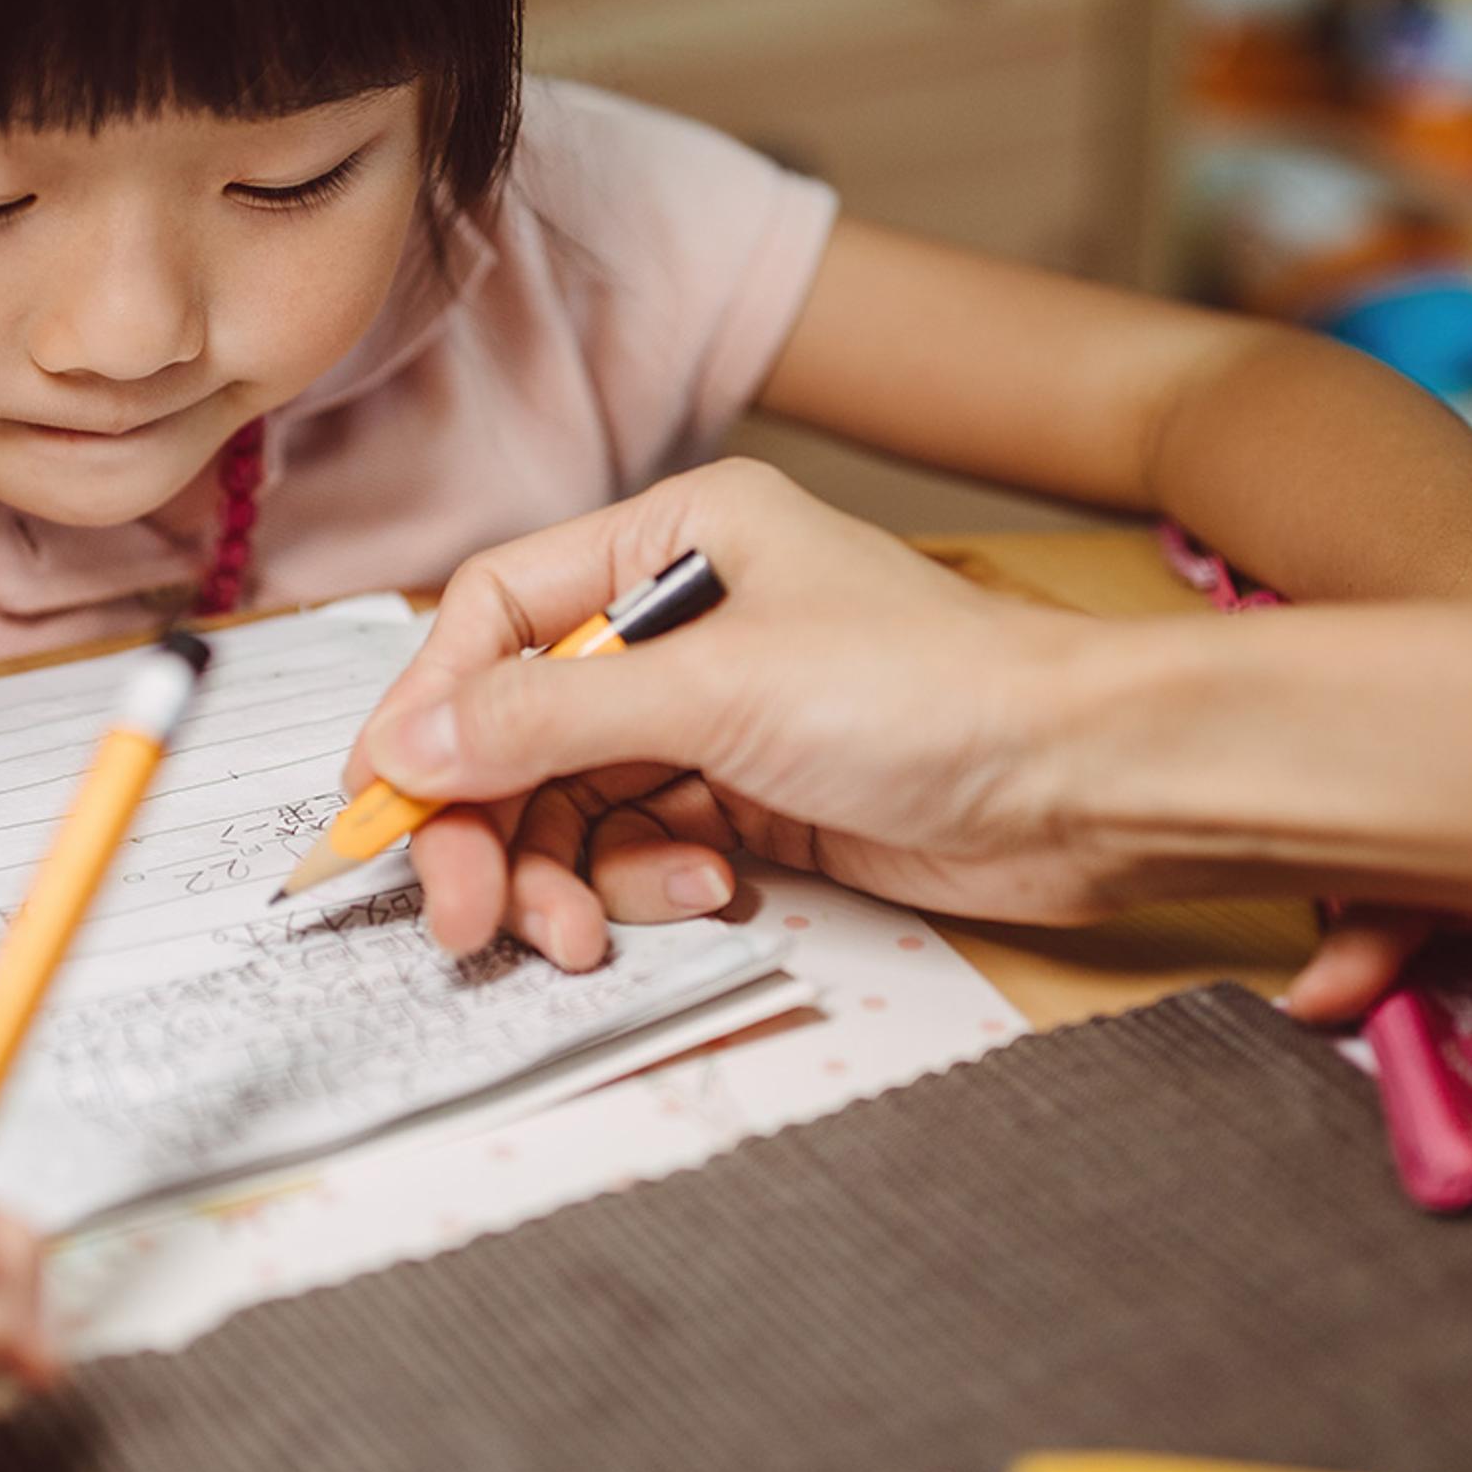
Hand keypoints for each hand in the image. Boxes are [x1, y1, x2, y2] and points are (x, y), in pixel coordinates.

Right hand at [350, 459, 1154, 963]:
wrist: (1083, 785)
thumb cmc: (931, 693)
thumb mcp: (716, 693)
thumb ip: (548, 718)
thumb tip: (408, 749)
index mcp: (673, 536)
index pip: (495, 614)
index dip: (430, 710)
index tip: (388, 803)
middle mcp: (684, 616)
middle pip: (520, 724)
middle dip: (486, 826)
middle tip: (464, 918)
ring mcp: (717, 712)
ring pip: (573, 802)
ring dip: (563, 875)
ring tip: (578, 935)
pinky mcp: (753, 797)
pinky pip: (643, 846)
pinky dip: (647, 884)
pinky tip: (706, 893)